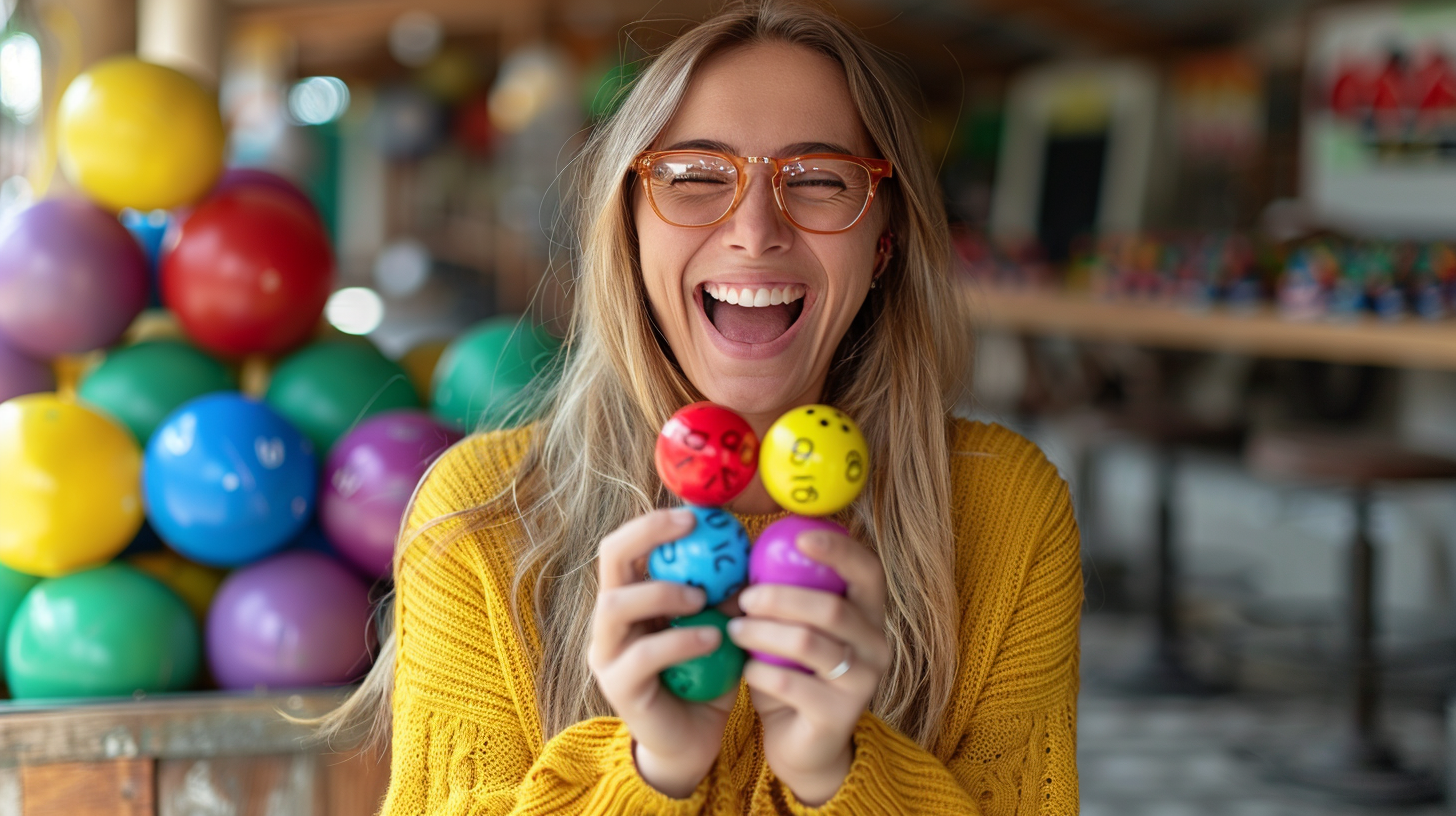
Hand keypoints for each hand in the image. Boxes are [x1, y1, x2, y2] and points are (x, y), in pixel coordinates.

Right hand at [588, 508, 737, 797]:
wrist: (691, 744)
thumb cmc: (704, 678)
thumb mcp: (718, 628)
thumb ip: (724, 596)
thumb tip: (751, 554)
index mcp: (631, 598)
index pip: (626, 546)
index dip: (654, 522)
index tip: (696, 513)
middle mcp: (610, 621)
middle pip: (609, 559)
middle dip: (646, 535)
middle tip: (690, 530)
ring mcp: (607, 653)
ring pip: (616, 606)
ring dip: (663, 592)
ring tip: (703, 598)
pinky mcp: (618, 686)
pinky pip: (644, 654)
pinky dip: (682, 639)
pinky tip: (714, 637)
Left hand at [727, 529, 888, 804]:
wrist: (803, 745)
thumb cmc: (794, 674)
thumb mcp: (790, 630)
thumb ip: (781, 596)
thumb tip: (740, 557)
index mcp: (869, 614)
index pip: (868, 571)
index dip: (839, 550)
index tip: (798, 538)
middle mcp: (877, 645)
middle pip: (831, 608)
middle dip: (780, 597)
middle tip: (744, 597)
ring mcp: (863, 683)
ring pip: (809, 644)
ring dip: (764, 632)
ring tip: (734, 630)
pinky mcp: (839, 716)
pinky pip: (791, 684)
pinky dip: (760, 672)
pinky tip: (746, 669)